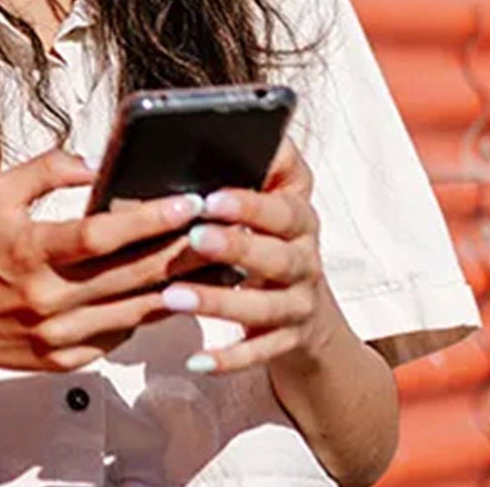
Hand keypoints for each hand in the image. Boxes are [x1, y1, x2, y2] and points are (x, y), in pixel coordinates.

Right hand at [0, 149, 204, 374]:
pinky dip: (146, 315)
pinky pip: (120, 338)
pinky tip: (169, 293)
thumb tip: (94, 165)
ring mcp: (57, 336)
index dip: (147, 219)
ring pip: (134, 313)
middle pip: (129, 276)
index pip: (99, 236)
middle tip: (217, 228)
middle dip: (179, 251)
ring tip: (210, 261)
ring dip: (177, 287)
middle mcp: (46, 298)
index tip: (185, 203)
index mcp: (29, 251)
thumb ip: (45, 170)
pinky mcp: (64, 361)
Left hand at [161, 135, 330, 374]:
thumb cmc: (273, 243)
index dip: (250, 203)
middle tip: (195, 236)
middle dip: (237, 245)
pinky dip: (230, 357)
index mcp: (298, 220)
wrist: (315, 320)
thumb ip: (254, 169)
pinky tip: (197, 360)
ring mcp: (299, 305)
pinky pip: (261, 352)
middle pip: (277, 255)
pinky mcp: (289, 343)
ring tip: (174, 295)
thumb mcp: (272, 204)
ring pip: (264, 305)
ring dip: (219, 301)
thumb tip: (212, 129)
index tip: (212, 196)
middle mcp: (305, 261)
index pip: (282, 207)